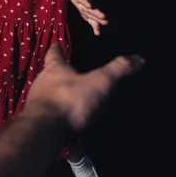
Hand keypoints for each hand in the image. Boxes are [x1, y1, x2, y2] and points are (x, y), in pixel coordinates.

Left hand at [26, 45, 143, 130]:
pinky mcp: (36, 121)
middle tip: (71, 74)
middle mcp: (42, 82)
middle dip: (59, 74)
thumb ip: (117, 70)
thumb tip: (139, 58)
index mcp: (55, 68)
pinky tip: (67, 124)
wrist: (43, 132)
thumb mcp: (99, 83)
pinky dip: (57, 116)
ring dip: (58, 96)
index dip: (58, 49)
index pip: (54, 53)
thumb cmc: (70, 100)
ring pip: (47, 95)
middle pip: (49, 74)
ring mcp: (36, 102)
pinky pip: (48, 116)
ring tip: (72, 100)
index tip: (58, 45)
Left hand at [47, 0, 107, 35]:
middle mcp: (84, 1)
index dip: (85, 1)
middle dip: (96, 12)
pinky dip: (95, 25)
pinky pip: (92, 19)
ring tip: (105, 23)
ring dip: (98, 19)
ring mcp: (87, 7)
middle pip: (90, 8)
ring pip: (92, 14)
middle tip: (103, 16)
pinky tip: (97, 33)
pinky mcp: (88, 12)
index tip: (89, 5)